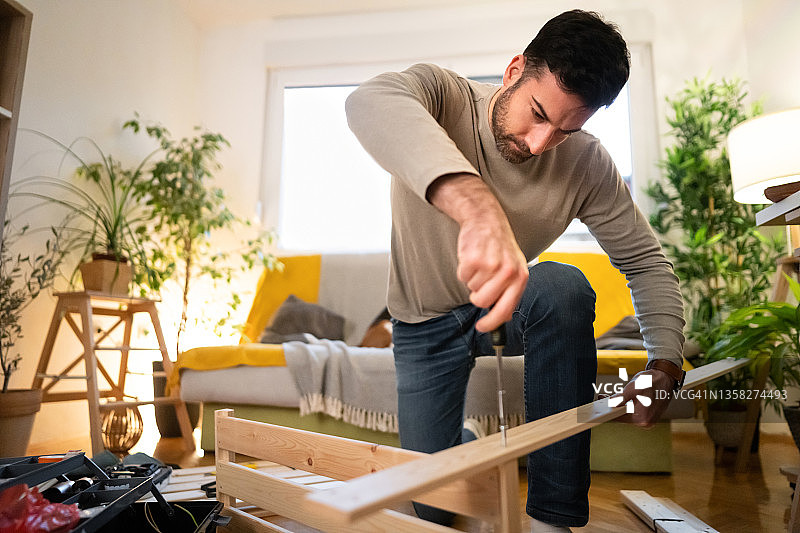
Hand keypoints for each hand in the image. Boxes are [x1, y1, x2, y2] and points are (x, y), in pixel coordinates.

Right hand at [457, 216, 528, 331]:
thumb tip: (504, 317)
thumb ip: (511, 293)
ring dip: (472, 279)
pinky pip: (462, 276)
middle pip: (482, 302)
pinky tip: (472, 258)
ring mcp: (490, 265)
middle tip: (480, 282)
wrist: (487, 220)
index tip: (482, 327)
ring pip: (471, 289)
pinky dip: (464, 269)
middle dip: (477, 296)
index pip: (505, 310)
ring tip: (480, 264)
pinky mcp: (473, 258)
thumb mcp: (515, 268)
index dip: (491, 322)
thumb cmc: (501, 247)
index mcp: (520, 277)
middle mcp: (507, 272)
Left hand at [607, 369, 675, 427]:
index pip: (620, 417)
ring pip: (628, 413)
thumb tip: (610, 404)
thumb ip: (620, 399)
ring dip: (619, 405)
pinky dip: (627, 405)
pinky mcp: (649, 414)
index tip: (599, 406)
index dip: (608, 411)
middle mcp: (647, 422)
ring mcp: (649, 419)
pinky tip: (620, 398)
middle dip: (613, 407)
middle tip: (602, 398)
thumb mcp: (632, 389)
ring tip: (609, 397)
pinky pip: (634, 411)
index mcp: (643, 418)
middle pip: (624, 416)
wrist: (666, 376)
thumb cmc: (652, 381)